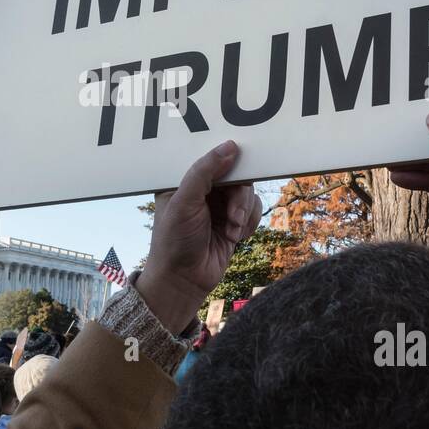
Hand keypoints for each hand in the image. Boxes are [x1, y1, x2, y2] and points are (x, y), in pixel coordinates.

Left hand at [138, 141, 261, 333]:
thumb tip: (229, 146)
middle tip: (233, 214)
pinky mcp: (233, 222)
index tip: (239, 171)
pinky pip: (253, 210)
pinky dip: (250, 222)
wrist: (183, 281)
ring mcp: (219, 206)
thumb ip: (204, 172)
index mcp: (183, 180)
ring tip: (233, 229)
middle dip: (238, 196)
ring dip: (244, 211)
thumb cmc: (175, 241)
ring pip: (247, 193)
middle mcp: (202, 190)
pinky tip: (237, 236)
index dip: (228, 163)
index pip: (211, 159)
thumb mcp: (185, 202)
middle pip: (235, 175)